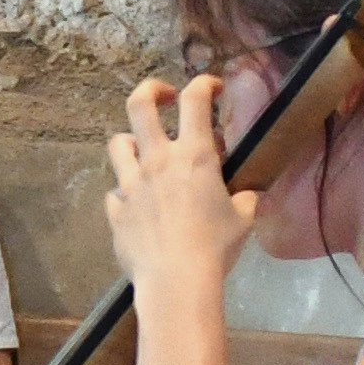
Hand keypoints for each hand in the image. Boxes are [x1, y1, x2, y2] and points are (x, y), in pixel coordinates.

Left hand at [103, 76, 264, 305]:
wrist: (176, 280)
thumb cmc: (215, 246)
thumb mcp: (243, 219)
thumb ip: (245, 199)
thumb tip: (248, 195)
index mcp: (193, 156)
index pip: (194, 99)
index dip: (203, 83)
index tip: (212, 87)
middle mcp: (157, 161)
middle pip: (139, 104)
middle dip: (151, 90)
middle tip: (163, 96)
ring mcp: (130, 183)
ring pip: (118, 143)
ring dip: (131, 141)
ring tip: (144, 151)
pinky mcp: (115, 209)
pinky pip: (114, 191)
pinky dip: (125, 192)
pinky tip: (137, 204)